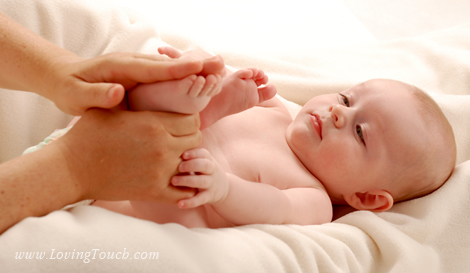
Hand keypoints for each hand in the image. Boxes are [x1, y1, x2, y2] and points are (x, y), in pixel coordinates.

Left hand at [42, 52, 224, 114]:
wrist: (64, 79)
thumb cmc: (70, 90)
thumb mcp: (76, 96)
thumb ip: (96, 95)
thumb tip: (118, 92)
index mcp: (121, 68)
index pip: (154, 69)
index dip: (178, 70)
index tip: (200, 68)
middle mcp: (134, 64)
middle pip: (169, 65)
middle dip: (195, 65)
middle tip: (221, 64)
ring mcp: (138, 68)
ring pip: (170, 69)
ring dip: (194, 68)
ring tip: (219, 69)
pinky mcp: (141, 76)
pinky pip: (166, 75)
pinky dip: (184, 75)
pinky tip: (200, 78)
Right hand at [54, 108, 201, 203]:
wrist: (72, 170)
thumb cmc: (87, 135)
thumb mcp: (109, 108)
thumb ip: (132, 97)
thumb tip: (145, 84)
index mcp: (154, 124)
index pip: (192, 120)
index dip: (188, 119)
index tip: (180, 122)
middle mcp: (163, 147)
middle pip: (196, 139)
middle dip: (189, 137)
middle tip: (177, 138)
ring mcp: (160, 171)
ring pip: (192, 162)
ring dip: (186, 159)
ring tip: (175, 157)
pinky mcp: (154, 191)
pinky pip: (184, 190)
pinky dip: (185, 186)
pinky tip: (177, 179)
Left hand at [171, 148, 228, 208]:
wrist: (222, 188)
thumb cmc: (203, 170)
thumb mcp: (201, 160)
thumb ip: (189, 155)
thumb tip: (167, 146)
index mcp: (208, 159)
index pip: (203, 154)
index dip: (194, 153)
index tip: (183, 154)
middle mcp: (211, 170)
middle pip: (205, 165)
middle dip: (192, 165)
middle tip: (178, 167)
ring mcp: (211, 184)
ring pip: (202, 181)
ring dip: (188, 181)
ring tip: (174, 181)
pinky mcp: (209, 196)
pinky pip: (200, 199)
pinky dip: (190, 202)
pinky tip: (180, 204)